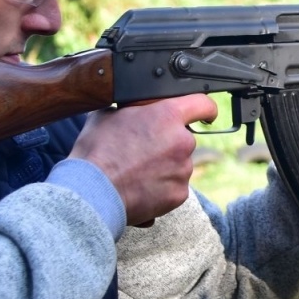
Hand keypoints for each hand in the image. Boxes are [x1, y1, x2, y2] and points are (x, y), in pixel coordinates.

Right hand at [69, 94, 218, 226]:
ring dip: (165, 166)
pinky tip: (141, 186)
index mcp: (168, 116)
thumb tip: (132, 107)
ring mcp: (183, 170)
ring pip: (179, 164)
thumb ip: (131, 109)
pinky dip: (162, 187)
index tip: (205, 114)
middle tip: (144, 150)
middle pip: (185, 138)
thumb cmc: (97, 152)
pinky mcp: (179, 194)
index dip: (204, 108)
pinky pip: (174, 186)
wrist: (93, 191)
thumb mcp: (108, 115)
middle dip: (169, 143)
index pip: (203, 104)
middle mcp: (182, 142)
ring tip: (137, 171)